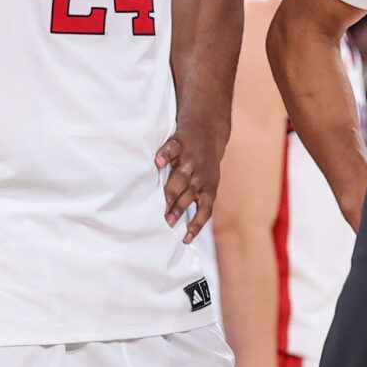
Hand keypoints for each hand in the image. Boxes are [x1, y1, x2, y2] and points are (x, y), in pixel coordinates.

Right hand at [156, 113, 228, 241]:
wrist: (209, 127)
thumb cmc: (205, 161)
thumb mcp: (208, 180)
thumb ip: (197, 198)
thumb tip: (186, 224)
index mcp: (208, 185)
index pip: (205, 209)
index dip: (196, 224)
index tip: (185, 239)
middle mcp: (201, 174)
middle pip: (189, 194)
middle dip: (179, 208)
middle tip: (168, 221)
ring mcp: (190, 158)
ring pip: (181, 177)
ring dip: (172, 190)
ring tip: (162, 203)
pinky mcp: (180, 142)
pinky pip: (172, 150)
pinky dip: (165, 155)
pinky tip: (157, 162)